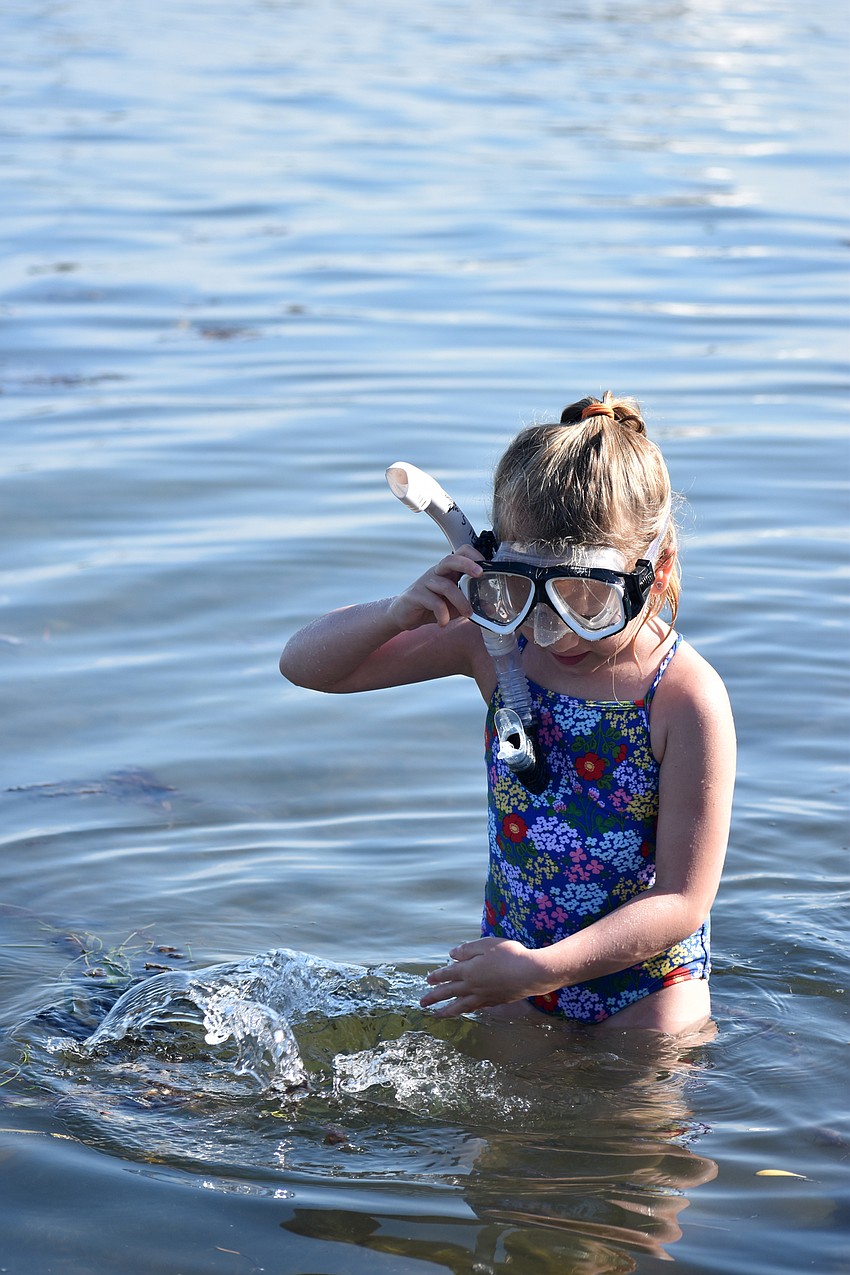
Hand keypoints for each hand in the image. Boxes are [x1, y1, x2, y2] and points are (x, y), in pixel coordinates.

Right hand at [388, 545, 482, 631]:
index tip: (488, 566)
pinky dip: (442, 614)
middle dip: (467, 564)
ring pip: (445, 585)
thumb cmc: (431, 606)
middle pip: (451, 560)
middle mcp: (437, 573)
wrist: (405, 614)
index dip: (474, 555)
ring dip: (460, 601)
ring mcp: (425, 582)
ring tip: (468, 614)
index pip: (460, 553)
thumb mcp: (454, 605)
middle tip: (480, 574)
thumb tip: (491, 607)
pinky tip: (444, 622)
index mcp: (448, 572)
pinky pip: (433, 602)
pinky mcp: (416, 595)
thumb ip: (471, 604)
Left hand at [419, 936, 550, 1017]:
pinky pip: (475, 1008)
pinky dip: (466, 1010)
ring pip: (460, 1006)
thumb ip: (467, 950)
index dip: (437, 977)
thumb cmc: (510, 955)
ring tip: (437, 1016)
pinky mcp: (494, 1002)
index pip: (448, 974)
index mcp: (469, 970)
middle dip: (434, 997)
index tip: (427, 980)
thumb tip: (451, 955)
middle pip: (449, 992)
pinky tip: (465, 1010)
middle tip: (422, 1004)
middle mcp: (473, 986)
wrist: (531, 974)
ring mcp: (483, 996)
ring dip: (447, 1010)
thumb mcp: (486, 945)